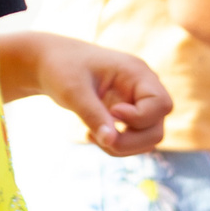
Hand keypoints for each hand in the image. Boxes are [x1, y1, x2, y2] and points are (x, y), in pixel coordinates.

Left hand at [8, 32, 170, 154]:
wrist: (49, 63)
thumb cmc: (60, 69)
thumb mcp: (73, 91)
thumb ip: (93, 115)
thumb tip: (111, 142)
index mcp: (137, 71)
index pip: (160, 104)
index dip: (138, 117)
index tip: (111, 111)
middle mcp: (143, 87)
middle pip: (157, 128)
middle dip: (129, 141)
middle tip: (95, 136)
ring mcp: (137, 102)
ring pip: (148, 139)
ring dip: (122, 147)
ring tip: (90, 136)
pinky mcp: (128, 115)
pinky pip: (134, 140)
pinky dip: (116, 145)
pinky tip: (91, 135)